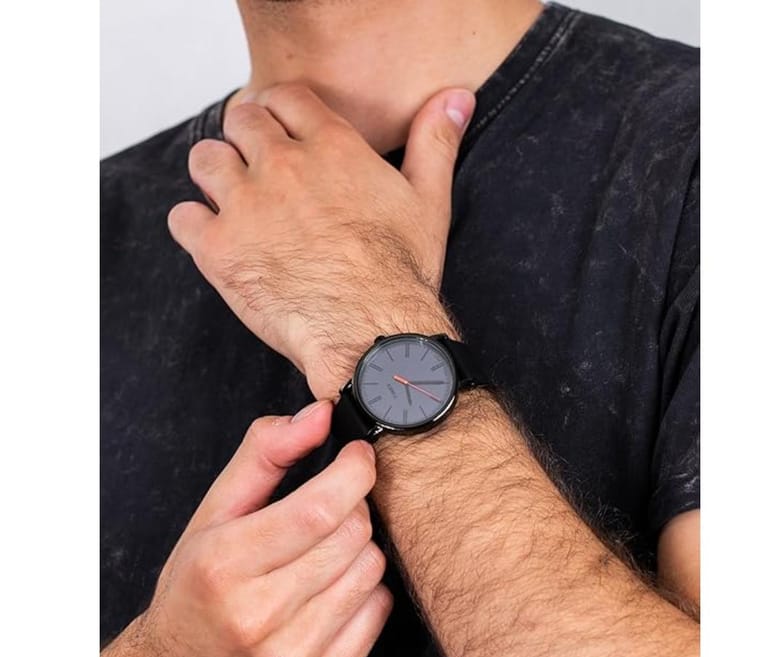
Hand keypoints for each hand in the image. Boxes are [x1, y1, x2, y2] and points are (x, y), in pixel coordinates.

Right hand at [105, 400, 391, 656]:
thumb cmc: (197, 587)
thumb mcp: (213, 512)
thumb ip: (265, 453)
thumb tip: (320, 414)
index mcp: (225, 565)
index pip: (318, 509)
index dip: (353, 472)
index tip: (358, 456)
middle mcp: (259, 617)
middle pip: (353, 536)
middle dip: (353, 508)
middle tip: (328, 509)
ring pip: (371, 570)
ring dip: (359, 548)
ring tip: (323, 553)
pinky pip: (379, 610)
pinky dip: (366, 590)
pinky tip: (332, 589)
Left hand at [167, 83, 472, 397]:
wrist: (372, 333)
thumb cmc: (401, 274)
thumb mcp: (429, 201)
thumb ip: (436, 142)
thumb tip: (456, 98)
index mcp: (331, 147)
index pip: (285, 97)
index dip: (280, 111)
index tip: (281, 130)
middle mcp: (282, 166)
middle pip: (240, 121)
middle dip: (247, 138)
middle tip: (259, 169)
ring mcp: (246, 207)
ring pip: (205, 160)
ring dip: (216, 174)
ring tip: (235, 201)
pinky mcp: (220, 250)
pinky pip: (182, 219)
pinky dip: (194, 226)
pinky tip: (218, 240)